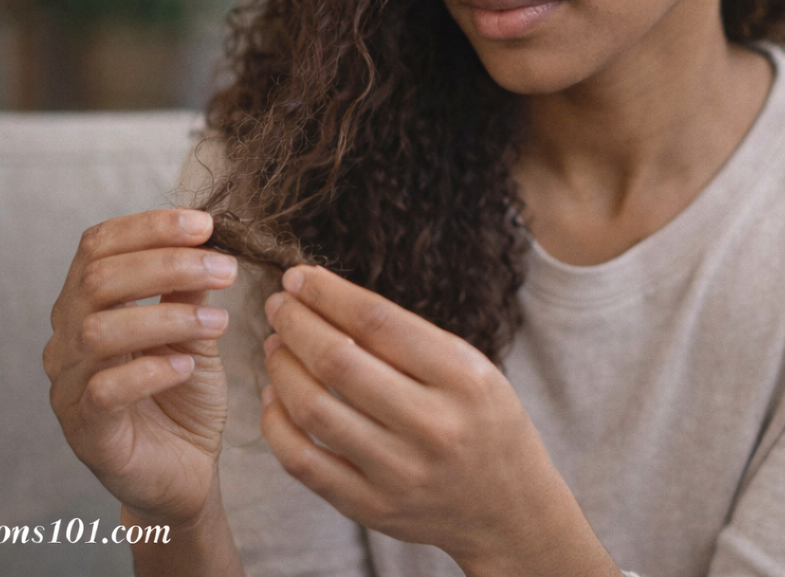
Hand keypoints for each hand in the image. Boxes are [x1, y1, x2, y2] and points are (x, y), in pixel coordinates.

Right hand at [44, 209, 237, 530]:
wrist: (183, 471)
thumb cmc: (182, 392)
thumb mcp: (194, 329)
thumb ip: (190, 288)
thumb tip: (205, 237)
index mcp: (85, 302)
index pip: (97, 245)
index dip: (148, 226)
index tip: (204, 226)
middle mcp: (66, 337)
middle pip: (98, 279)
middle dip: (167, 265)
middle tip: (225, 269)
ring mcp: (69, 385)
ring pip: (99, 331)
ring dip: (167, 317)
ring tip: (217, 322)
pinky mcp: (86, 431)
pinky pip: (104, 390)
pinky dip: (150, 371)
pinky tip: (186, 367)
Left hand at [260, 266, 619, 576]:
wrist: (509, 507)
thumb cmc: (482, 417)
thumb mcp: (468, 365)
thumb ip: (406, 338)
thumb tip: (324, 298)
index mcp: (461, 378)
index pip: (377, 322)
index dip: (326, 293)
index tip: (297, 276)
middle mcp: (432, 427)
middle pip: (338, 363)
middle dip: (296, 324)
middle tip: (278, 305)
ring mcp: (400, 473)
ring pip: (313, 411)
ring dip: (281, 368)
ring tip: (275, 344)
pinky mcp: (372, 508)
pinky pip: (304, 463)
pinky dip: (278, 424)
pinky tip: (275, 396)